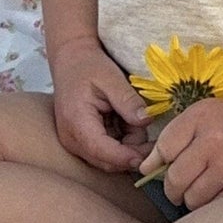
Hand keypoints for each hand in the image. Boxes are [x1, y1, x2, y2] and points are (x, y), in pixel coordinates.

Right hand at [49, 38, 151, 172]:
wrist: (71, 60)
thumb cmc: (88, 65)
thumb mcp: (111, 77)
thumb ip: (128, 101)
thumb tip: (147, 121)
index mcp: (76, 122)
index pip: (102, 151)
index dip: (127, 157)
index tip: (151, 152)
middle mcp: (72, 139)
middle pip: (108, 162)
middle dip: (132, 150)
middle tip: (147, 125)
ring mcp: (76, 144)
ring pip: (110, 159)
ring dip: (128, 144)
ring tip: (131, 115)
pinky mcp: (83, 143)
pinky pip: (108, 152)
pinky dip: (122, 140)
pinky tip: (124, 120)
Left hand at [138, 96, 222, 210]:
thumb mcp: (205, 114)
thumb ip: (174, 136)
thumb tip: (143, 169)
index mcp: (202, 118)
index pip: (164, 148)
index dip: (160, 161)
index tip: (168, 164)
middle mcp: (215, 142)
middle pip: (174, 178)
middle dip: (173, 186)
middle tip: (183, 184)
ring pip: (191, 199)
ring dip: (192, 198)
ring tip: (204, 187)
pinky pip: (211, 209)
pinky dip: (209, 207)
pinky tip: (217, 194)